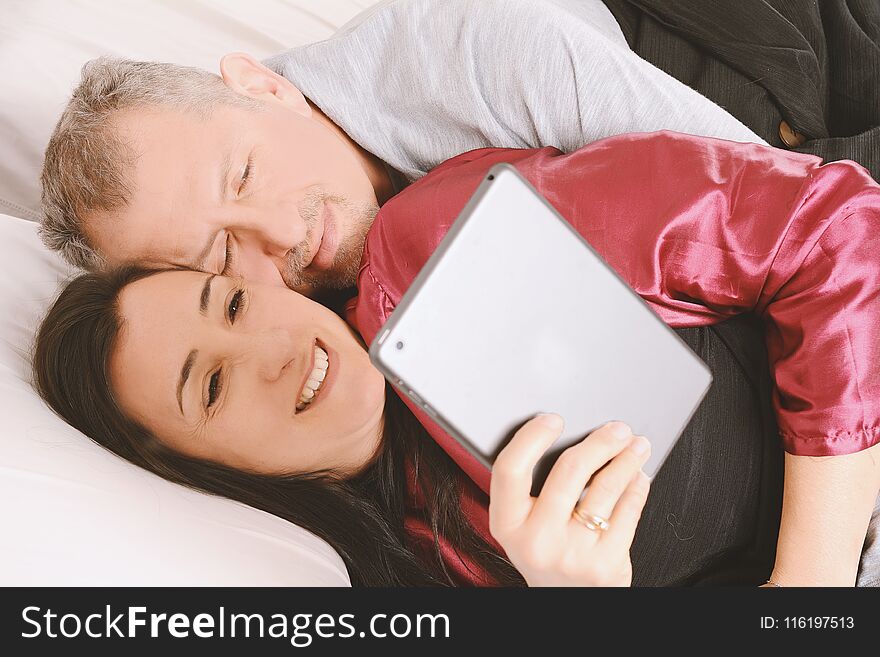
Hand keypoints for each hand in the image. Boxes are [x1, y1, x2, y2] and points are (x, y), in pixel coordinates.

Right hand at [489, 415, 650, 585]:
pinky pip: (628, 511)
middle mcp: (537, 541)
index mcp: (507, 525)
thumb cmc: (547, 553)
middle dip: (599, 442)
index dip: (532, 437)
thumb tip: (571, 437)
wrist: (567, 602)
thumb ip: (531, 489)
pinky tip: (638, 476)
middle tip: (616, 429)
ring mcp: (573, 554)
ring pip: (606, 487)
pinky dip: (637, 487)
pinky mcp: (605, 564)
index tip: (552, 420)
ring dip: (626, 459)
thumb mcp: (523, 526)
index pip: (510, 469)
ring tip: (635, 446)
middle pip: (569, 470)